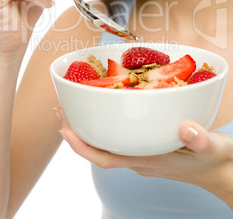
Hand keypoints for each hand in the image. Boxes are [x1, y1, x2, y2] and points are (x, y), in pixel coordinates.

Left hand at [55, 105, 232, 208]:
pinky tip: (112, 108)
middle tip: (62, 108)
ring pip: (109, 143)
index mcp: (148, 161)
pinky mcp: (151, 148)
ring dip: (91, 127)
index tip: (64, 128)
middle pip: (99, 149)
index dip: (81, 145)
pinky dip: (110, 124)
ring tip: (79, 105)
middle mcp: (140, 159)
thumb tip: (184, 130)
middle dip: (77, 132)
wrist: (226, 174)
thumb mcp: (215, 149)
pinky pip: (122, 138)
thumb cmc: (218, 163)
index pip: (104, 158)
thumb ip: (201, 140)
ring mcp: (145, 155)